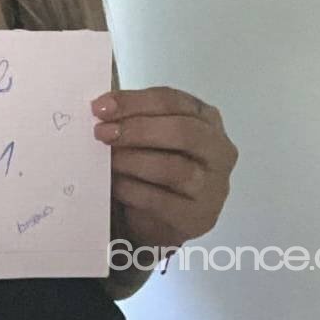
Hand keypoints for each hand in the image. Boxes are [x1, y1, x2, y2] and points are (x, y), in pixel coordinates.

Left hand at [92, 86, 237, 251]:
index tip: (100, 107)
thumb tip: (102, 109)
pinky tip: (115, 185)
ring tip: (108, 160)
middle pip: (181, 130)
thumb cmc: (157, 166)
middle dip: (137, 129)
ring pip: (173, 167)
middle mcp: (219, 149)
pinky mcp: (198, 216)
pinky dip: (133, 190)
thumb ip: (135, 118)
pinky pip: (162, 200)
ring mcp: (213, 185)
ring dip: (133, 160)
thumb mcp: (152, 135)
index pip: (172, 101)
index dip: (134, 101)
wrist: (164, 218)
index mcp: (206, 118)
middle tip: (102, 132)